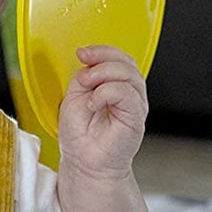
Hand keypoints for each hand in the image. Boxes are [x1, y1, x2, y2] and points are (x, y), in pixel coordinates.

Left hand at [57, 44, 147, 179]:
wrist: (83, 161)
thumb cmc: (81, 134)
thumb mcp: (75, 95)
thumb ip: (85, 76)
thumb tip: (90, 62)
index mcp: (116, 85)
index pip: (119, 57)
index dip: (102, 50)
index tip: (82, 53)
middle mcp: (129, 93)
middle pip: (127, 62)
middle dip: (102, 60)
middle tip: (84, 76)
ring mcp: (134, 105)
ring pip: (129, 74)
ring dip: (103, 75)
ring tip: (87, 90)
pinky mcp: (136, 117)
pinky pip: (127, 94)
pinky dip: (106, 93)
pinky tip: (94, 104)